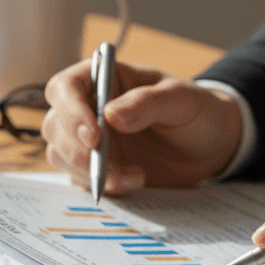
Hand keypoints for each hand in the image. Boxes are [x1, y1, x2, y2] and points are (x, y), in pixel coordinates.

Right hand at [42, 60, 242, 195]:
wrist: (210, 147)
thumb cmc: (196, 112)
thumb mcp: (182, 99)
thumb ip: (148, 102)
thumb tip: (111, 114)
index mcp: (104, 79)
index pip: (65, 88)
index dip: (71, 112)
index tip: (93, 137)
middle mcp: (89, 109)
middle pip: (55, 126)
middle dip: (77, 151)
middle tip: (109, 168)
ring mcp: (89, 141)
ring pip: (61, 156)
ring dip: (90, 172)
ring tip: (135, 176)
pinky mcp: (95, 168)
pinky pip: (81, 180)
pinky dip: (103, 186)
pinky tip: (135, 181)